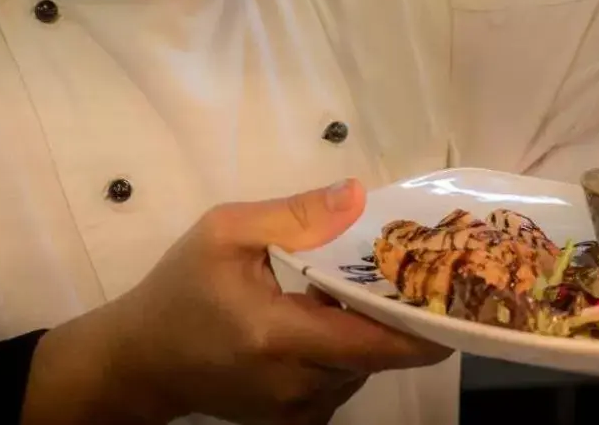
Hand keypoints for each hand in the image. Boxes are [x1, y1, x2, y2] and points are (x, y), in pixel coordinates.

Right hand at [24, 179, 450, 424]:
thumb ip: (296, 215)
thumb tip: (359, 196)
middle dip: (401, 314)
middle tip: (418, 270)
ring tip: (369, 288)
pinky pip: (342, 381)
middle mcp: (297, 385)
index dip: (426, 324)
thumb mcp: (226, 231)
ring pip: (363, 368)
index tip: (457, 293)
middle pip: (377, 353)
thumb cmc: (180, 288)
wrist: (141, 360)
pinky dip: (346, 350)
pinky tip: (329, 317)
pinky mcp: (294, 420)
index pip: (376, 343)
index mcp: (280, 337)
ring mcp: (297, 411)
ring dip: (370, 331)